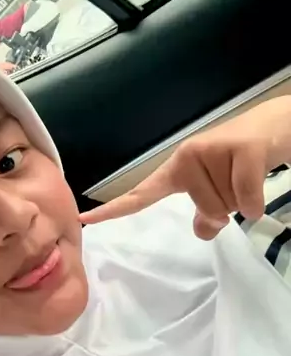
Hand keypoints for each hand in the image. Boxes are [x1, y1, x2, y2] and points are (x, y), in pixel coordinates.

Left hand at [79, 96, 290, 239]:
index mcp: (178, 170)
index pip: (142, 193)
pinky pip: (244, 197)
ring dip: (245, 198)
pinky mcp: (240, 150)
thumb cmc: (244, 160)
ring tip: (249, 173)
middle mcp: (187, 158)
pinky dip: (255, 202)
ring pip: (226, 206)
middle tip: (240, 179)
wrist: (279, 125)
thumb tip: (202, 231)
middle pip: (206, 210)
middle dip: (228, 205)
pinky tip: (259, 187)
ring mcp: (211, 151)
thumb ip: (209, 213)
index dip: (115, 210)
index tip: (85, 220)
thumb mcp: (222, 190)